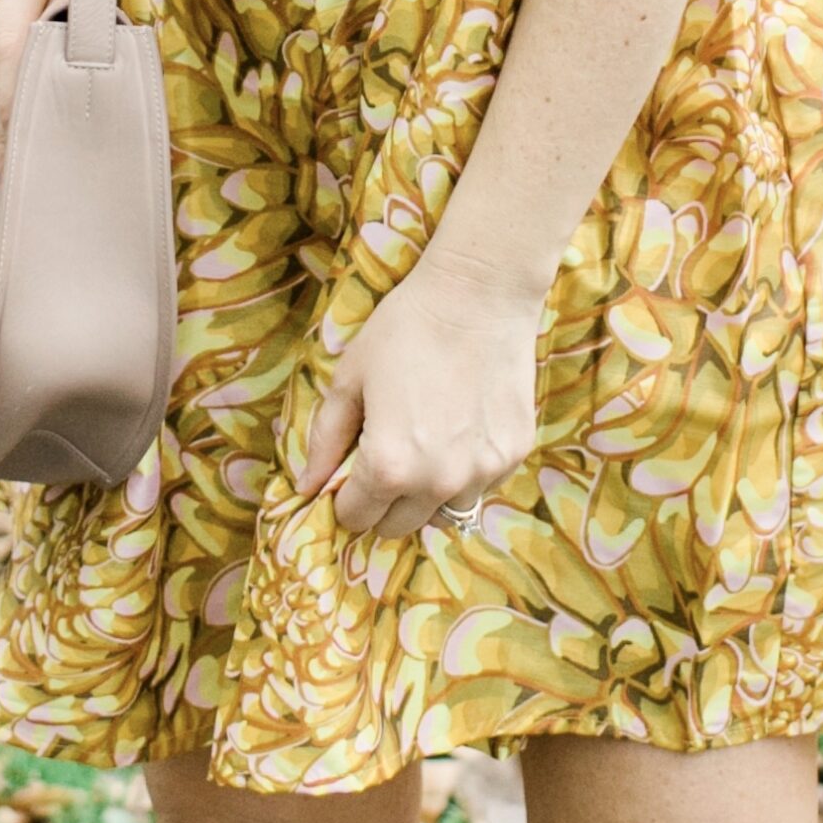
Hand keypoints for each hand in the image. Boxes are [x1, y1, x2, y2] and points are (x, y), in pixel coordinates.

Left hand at [299, 261, 542, 543]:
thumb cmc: (405, 330)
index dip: (345, 497)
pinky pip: (480, 486)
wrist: (479, 296)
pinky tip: (461, 428)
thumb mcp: (350, 380)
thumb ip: (325, 440)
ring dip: (428, 493)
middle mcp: (438, 482)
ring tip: (427, 444)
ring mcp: (482, 472)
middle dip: (383, 502)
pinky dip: (466, 472)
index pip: (356, 518)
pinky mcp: (514, 455)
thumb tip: (308, 486)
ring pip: (443, 512)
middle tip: (386, 457)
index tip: (350, 472)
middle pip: (398, 526)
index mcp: (388, 467)